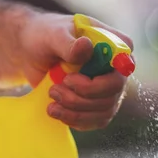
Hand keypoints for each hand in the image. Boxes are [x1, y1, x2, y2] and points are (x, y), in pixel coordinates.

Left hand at [14, 12, 134, 130]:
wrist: (32, 53)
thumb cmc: (46, 36)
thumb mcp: (53, 35)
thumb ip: (69, 44)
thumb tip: (86, 46)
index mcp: (114, 44)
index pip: (125, 64)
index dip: (103, 78)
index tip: (69, 79)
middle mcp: (116, 69)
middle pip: (113, 92)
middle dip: (82, 97)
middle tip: (55, 90)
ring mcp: (109, 89)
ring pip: (104, 110)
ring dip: (75, 110)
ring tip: (52, 98)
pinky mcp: (97, 105)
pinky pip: (95, 121)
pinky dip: (74, 119)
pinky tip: (56, 110)